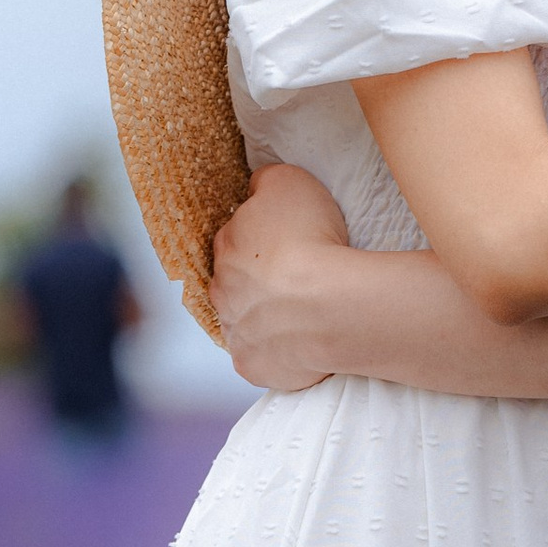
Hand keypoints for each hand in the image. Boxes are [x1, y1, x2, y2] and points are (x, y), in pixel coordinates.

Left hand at [210, 162, 354, 389]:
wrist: (325, 305)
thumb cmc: (309, 239)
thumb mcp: (289, 180)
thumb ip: (266, 181)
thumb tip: (257, 186)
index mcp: (226, 246)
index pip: (235, 239)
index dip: (262, 240)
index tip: (287, 243)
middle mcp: (221, 291)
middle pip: (236, 284)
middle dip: (258, 282)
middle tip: (296, 279)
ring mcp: (235, 332)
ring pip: (245, 323)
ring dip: (265, 318)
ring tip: (303, 314)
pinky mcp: (252, 366)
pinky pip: (262, 359)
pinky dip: (278, 354)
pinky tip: (302, 345)